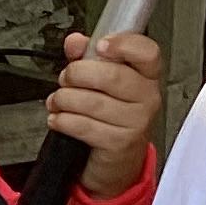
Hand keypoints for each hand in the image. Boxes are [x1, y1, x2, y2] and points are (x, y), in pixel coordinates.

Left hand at [48, 29, 162, 195]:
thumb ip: (87, 57)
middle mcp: (147, 98)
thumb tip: (75, 42)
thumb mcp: (100, 83)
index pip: (147, 52)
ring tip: (58, 101)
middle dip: (77, 74)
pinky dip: (64, 120)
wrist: (115, 162)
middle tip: (66, 79)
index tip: (100, 46)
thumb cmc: (110, 118)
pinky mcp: (119, 143)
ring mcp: (136, 122)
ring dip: (65, 99)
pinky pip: (85, 125)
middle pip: (112, 75)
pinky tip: (59, 118)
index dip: (123, 45)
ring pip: (93, 101)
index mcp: (147, 76)